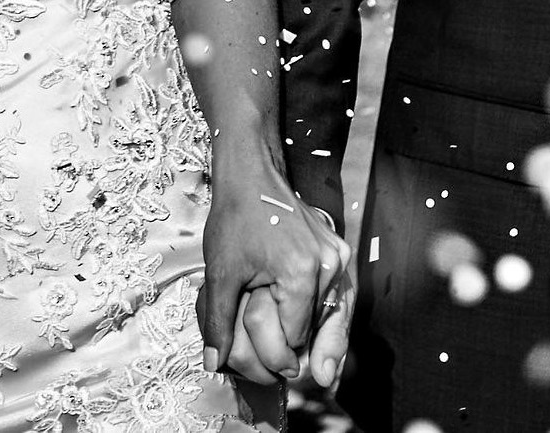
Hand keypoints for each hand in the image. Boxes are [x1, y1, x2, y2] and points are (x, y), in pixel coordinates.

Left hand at [200, 182, 352, 389]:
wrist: (252, 172)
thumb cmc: (235, 217)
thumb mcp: (221, 272)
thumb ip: (219, 322)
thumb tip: (212, 364)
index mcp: (301, 273)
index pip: (297, 338)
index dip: (279, 355)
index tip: (268, 370)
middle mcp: (328, 265)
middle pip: (318, 328)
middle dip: (303, 349)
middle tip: (297, 376)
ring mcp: (337, 254)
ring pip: (330, 312)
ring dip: (320, 333)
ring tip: (316, 365)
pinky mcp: (337, 248)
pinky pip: (335, 293)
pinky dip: (325, 312)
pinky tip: (318, 332)